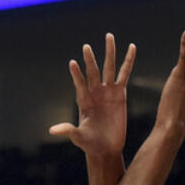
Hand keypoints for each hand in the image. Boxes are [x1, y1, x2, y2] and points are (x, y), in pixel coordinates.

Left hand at [49, 33, 135, 156]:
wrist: (106, 148)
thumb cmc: (90, 143)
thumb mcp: (78, 137)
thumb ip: (68, 130)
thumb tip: (52, 130)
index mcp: (84, 101)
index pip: (79, 84)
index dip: (76, 75)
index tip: (72, 63)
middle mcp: (95, 92)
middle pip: (93, 72)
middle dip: (90, 59)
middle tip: (86, 46)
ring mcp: (108, 91)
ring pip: (109, 68)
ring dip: (109, 53)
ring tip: (109, 36)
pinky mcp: (121, 93)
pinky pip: (125, 74)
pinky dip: (128, 61)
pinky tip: (132, 48)